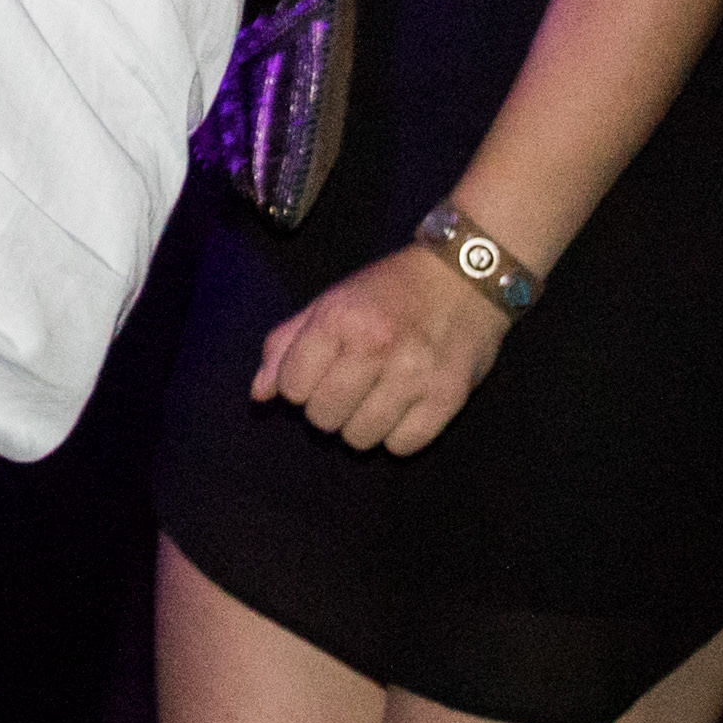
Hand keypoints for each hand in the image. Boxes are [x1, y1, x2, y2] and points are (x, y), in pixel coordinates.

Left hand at [253, 240, 510, 453]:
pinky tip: (402, 408)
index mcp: (338, 320)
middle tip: (347, 387)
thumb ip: (286, 345)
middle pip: (323, 418)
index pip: (291, 387)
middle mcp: (375, 347)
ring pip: (361, 439)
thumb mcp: (328, 303)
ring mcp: (415, 375)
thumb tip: (259, 396)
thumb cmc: (387, 291)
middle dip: (327, 408)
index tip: (316, 374)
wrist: (463, 276)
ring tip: (375, 398)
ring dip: (361, 425)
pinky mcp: (448, 398)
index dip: (298, 385)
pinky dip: (398, 435)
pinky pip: (403, 446)